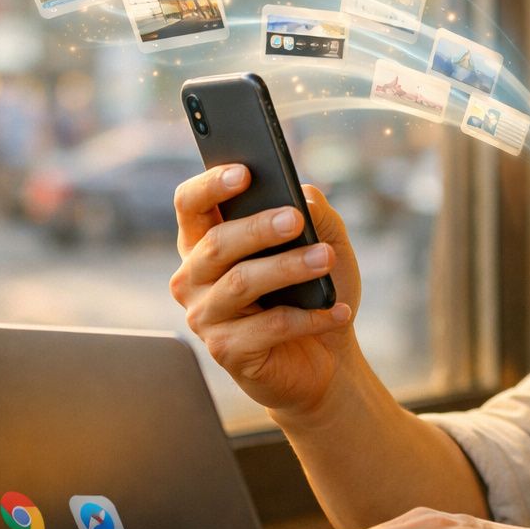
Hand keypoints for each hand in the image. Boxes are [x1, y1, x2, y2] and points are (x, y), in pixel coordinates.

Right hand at [169, 165, 362, 414]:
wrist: (327, 356)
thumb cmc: (314, 291)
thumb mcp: (324, 241)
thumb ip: (314, 211)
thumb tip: (301, 198)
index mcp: (205, 243)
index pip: (191, 205)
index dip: (211, 186)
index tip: (244, 173)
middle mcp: (194, 278)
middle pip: (216, 243)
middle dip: (257, 228)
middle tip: (294, 220)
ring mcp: (204, 317)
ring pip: (241, 283)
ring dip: (288, 268)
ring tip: (325, 259)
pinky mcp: (226, 351)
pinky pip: (269, 327)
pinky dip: (309, 318)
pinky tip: (338, 312)